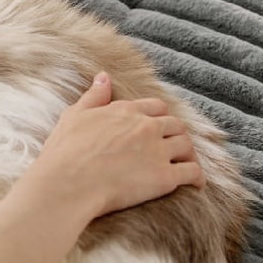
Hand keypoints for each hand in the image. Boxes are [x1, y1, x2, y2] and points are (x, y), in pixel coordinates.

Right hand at [27, 72, 204, 218]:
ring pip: (187, 146)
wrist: (67, 183)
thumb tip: (103, 76)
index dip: (160, 118)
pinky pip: (192, 173)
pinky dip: (197, 178)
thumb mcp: (74, 116)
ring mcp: (157, 151)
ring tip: (186, 166)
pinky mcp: (164, 177)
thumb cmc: (64, 153)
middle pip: (175, 125)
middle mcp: (145, 126)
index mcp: (125, 111)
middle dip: (177, 135)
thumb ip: (93, 96)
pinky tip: (196, 185)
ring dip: (189, 155)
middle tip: (175, 149)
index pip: (155, 107)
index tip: (159, 129)